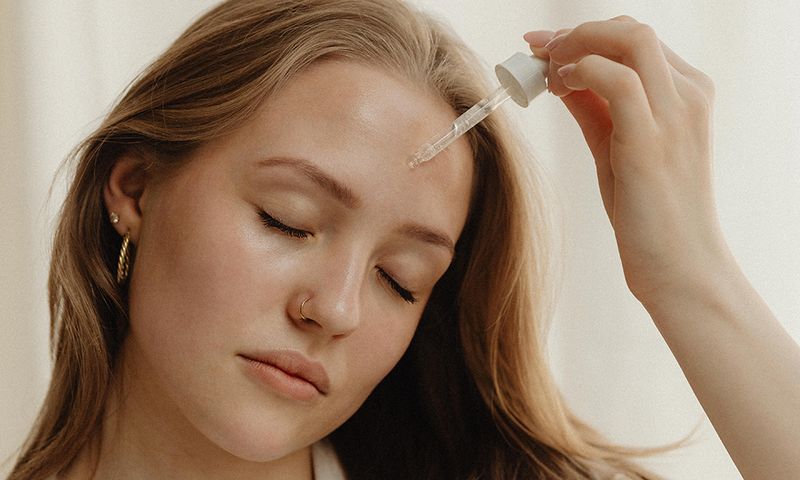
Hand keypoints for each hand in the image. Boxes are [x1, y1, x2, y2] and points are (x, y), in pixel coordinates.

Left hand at [524, 16, 730, 307]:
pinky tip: (561, 87)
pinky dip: (583, 72)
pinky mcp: (651, 143)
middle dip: (577, 33)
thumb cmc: (649, 212)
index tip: (546, 46)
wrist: (680, 267)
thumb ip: (596, 108)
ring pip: (630, 41)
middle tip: (538, 52)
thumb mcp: (618, 148)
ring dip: (576, 46)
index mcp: (687, 94)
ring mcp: (675, 117)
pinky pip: (618, 82)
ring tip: (545, 70)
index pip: (637, 40)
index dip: (587, 35)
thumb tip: (563, 78)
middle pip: (633, 31)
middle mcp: (688, 96)